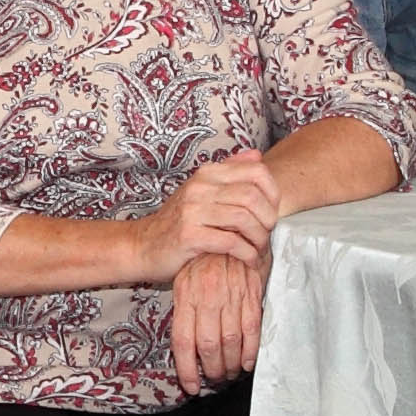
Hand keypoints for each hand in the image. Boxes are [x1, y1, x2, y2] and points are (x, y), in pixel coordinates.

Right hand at [131, 147, 280, 282]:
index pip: (257, 172)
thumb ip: (230, 172)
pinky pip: (230, 242)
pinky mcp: (189, 235)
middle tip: (266, 234)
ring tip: (258, 248)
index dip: (273, 194)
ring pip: (244, 219)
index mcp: (207, 173)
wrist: (143, 246)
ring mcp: (192, 210)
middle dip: (268, 219)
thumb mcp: (202, 191)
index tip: (272, 212)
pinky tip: (249, 259)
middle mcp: (200, 187)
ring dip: (259, 238)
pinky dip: (247, 253)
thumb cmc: (178, 222)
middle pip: (253, 197)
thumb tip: (256, 155)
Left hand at [166, 246, 266, 393]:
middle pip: (207, 345)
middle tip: (214, 380)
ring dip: (229, 365)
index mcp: (185, 294)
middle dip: (211, 370)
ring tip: (228, 375)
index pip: (183, 340)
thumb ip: (185, 312)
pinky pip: (252, 327)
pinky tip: (247, 364)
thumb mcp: (184, 281)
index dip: (187, 368)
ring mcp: (231, 294)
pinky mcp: (252, 292)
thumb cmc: (203, 261)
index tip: (192, 386)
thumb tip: (187, 351)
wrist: (230, 227)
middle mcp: (207, 295)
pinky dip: (250, 350)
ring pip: (229, 340)